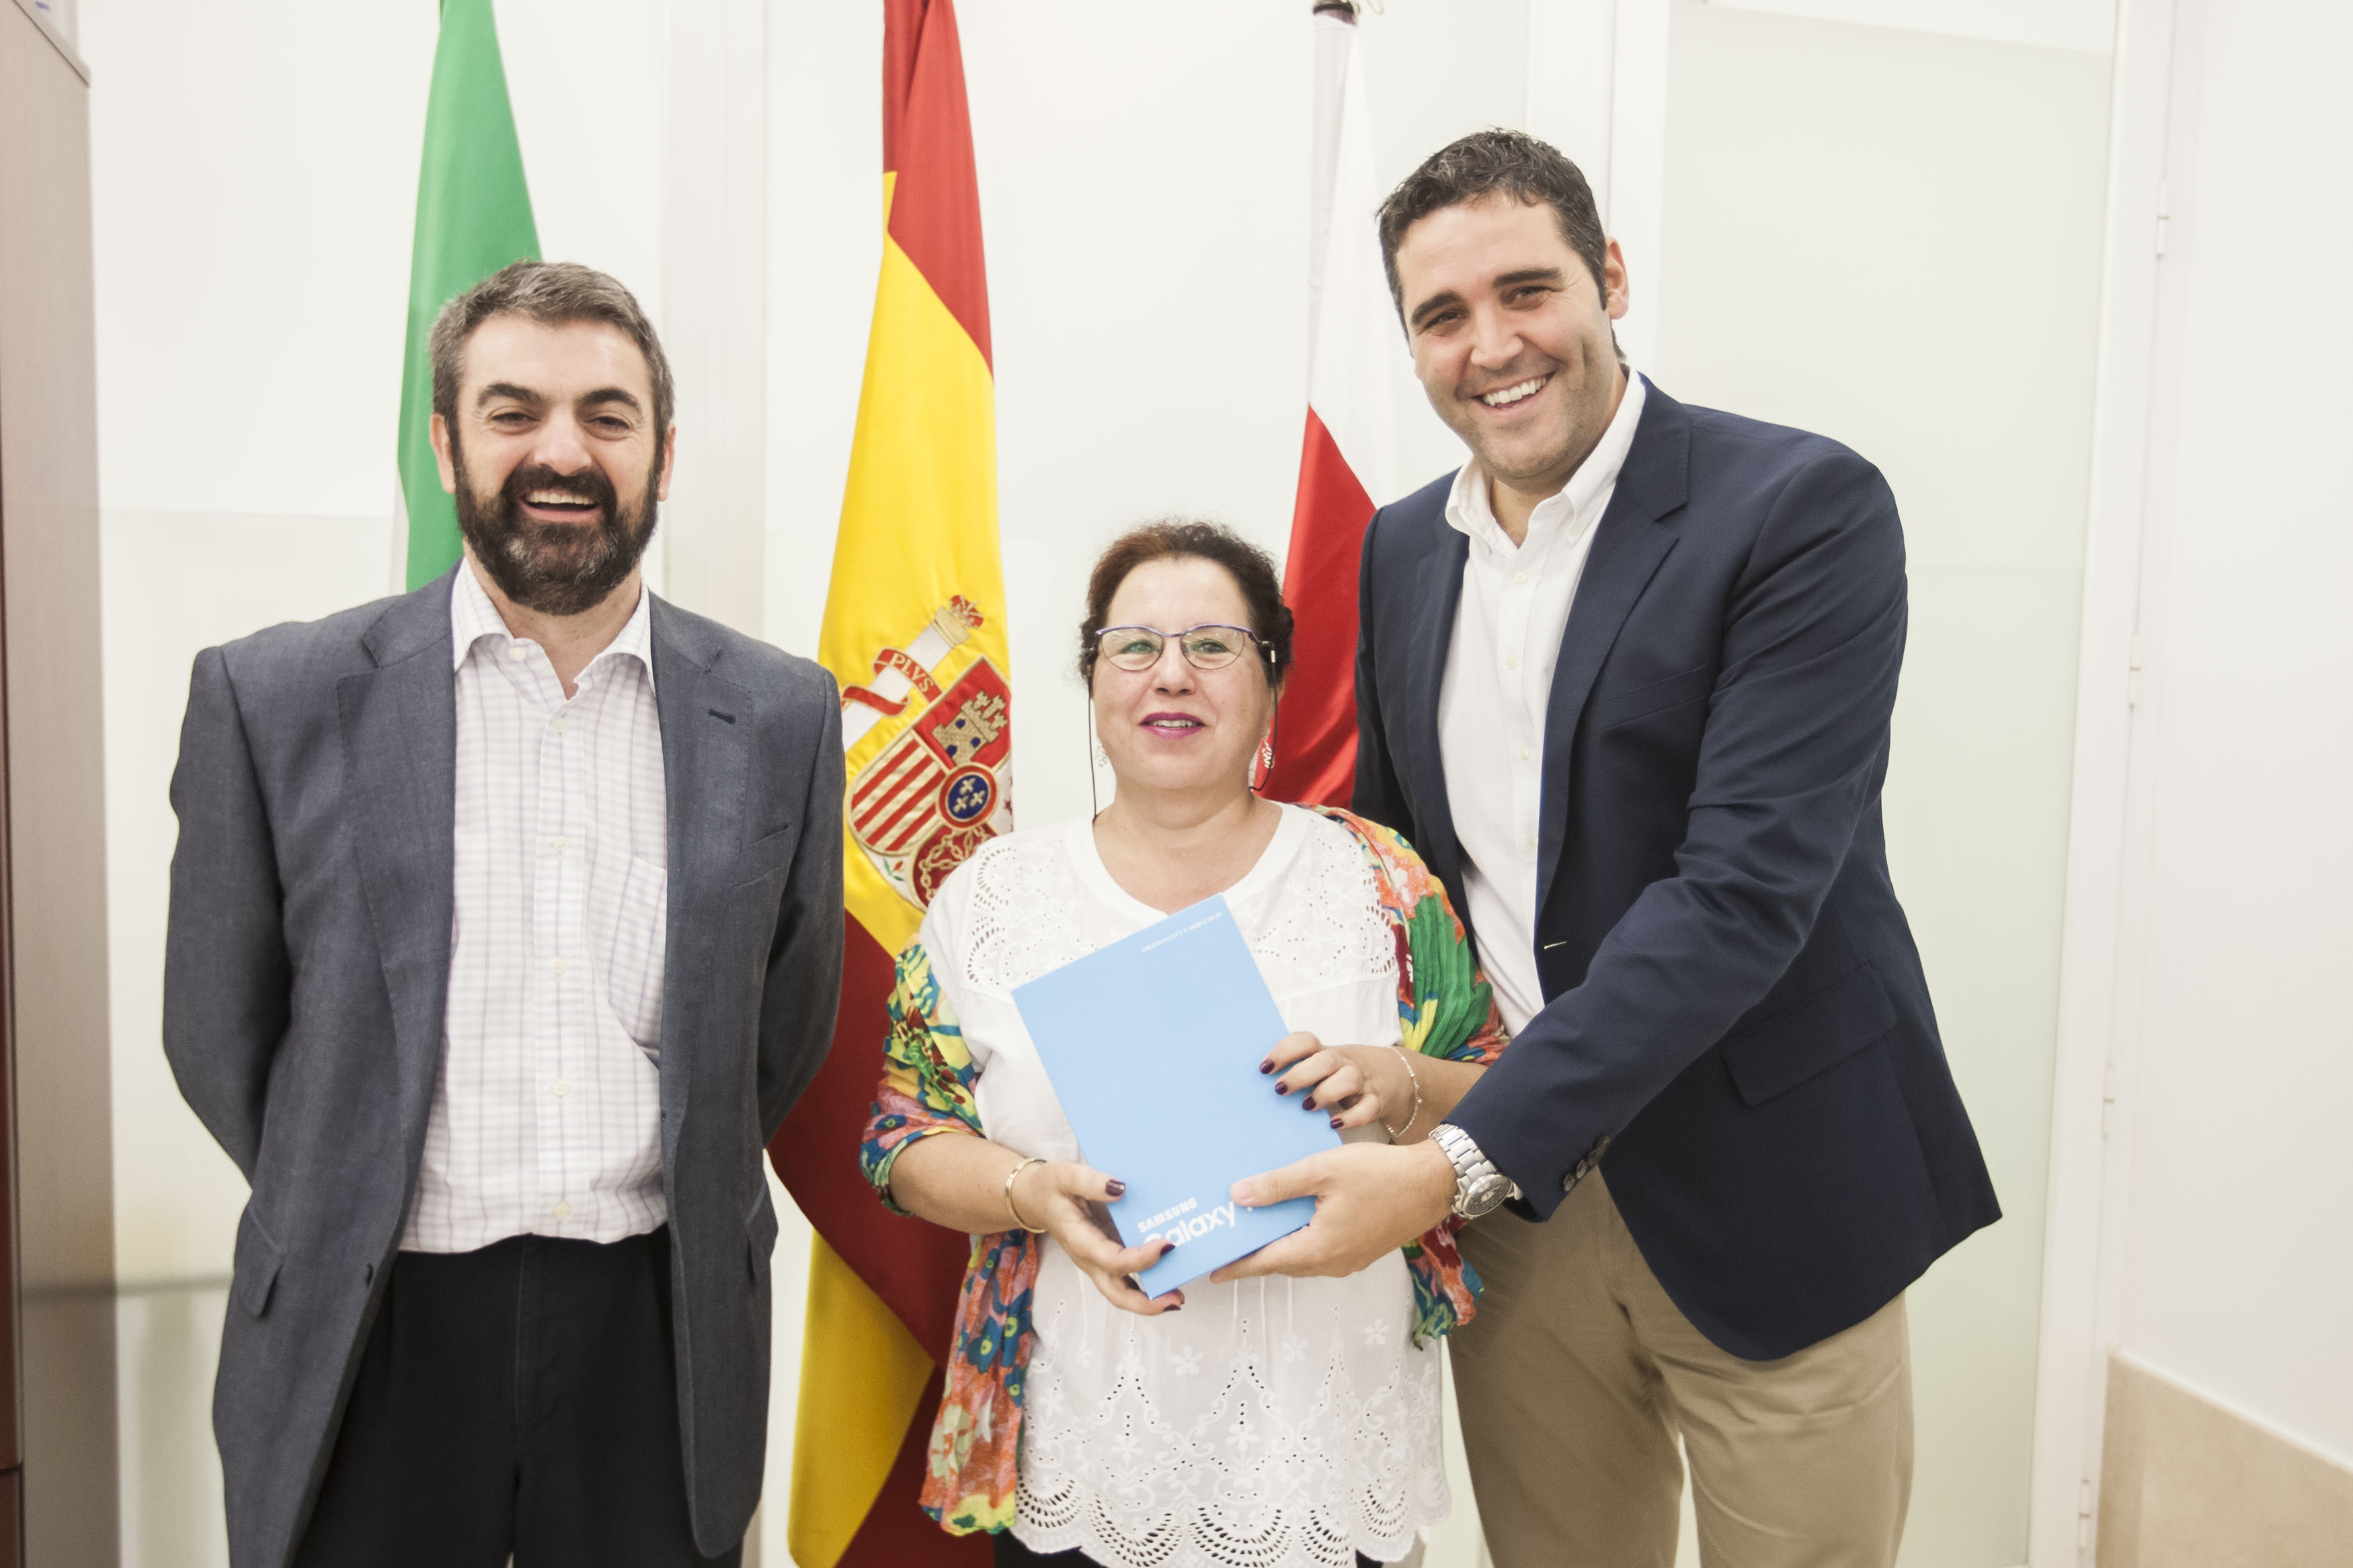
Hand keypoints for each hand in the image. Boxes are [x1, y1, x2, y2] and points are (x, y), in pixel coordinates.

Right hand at [1014, 1159, 1185, 1315]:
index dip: (1141, 1258)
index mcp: (1081, 1242)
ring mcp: (1098, 1262)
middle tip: (1177, 1299)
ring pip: (1123, 1293)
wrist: (1035, 1197)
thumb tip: (1120, 1188)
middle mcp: (1091, 1259)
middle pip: (1118, 1294)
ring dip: (1150, 1300)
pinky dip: (1147, 1284)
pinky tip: (1169, 1274)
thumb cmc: (1050, 1186)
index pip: (1113, 1260)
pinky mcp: (1106, 1257)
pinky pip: (1127, 1278)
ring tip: (1179, 1297)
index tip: (1168, 1245)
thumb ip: (1090, 1181)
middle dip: (1147, 1303)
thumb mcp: (1065, 1175)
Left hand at [1209, 1139, 1455, 1282]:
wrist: (1434, 1183)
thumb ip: (1278, 1185)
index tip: (1212, 1269)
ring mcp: (1350, 1260)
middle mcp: (1333, 1263)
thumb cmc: (1381, 1174)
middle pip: (1282, 1263)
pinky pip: (1321, 1252)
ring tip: (1256, 1230)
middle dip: (1255, 1256)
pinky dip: (1302, 1242)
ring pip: (1303, 1259)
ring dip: (1279, 1247)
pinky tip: (1294, 1220)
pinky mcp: (1362, 1251)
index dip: (1237, 1265)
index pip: (1265, 1263)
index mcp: (1318, 1248)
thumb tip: (1238, 1196)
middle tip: (1229, 1243)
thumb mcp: (1322, 1171)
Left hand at [1260, 1031, 1409, 1134]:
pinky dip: (1352, 1117)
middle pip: (1325, 1060)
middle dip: (1300, 1074)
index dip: (1284, 1051)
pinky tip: (1334, 1124)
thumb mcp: (1322, 1066)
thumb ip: (1296, 1073)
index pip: (1305, 1041)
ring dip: (1325, 1092)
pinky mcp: (1377, 1100)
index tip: (1264, 1068)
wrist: (1394, 1075)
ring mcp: (1362, 1080)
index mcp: (1325, 1053)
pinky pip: (1368, 1107)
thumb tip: (1254, 1089)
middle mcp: (1343, 1063)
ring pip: (1348, 1078)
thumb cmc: (1341, 1075)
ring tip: (1307, 1106)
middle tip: (1279, 1090)